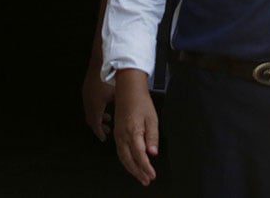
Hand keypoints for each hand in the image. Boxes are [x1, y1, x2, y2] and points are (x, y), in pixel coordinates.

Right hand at [82, 62, 114, 140]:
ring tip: (108, 118)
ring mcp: (86, 94)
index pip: (95, 124)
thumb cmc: (111, 74)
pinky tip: (105, 104)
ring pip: (90, 111)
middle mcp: (88, 101)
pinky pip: (90, 103)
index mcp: (95, 105)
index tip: (104, 138)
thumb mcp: (118, 93)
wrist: (102, 59)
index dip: (100, 132)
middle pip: (90, 120)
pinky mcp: (87, 88)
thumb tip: (129, 113)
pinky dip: (96, 108)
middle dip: (98, 126)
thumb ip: (120, 105)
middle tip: (107, 131)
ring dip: (98, 117)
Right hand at [113, 69, 158, 186]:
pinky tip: (131, 164)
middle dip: (138, 172)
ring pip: (122, 157)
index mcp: (132, 132)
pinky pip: (120, 152)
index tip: (152, 175)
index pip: (139, 155)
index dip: (146, 167)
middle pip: (129, 160)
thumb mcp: (152, 118)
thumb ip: (152, 137)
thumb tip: (152, 153)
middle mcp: (122, 136)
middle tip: (146, 181)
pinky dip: (126, 161)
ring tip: (140, 176)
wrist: (128, 90)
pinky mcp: (117, 133)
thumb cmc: (141, 102)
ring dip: (131, 169)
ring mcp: (118, 135)